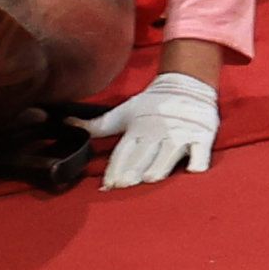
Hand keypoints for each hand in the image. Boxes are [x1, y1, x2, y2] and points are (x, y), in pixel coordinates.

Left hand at [91, 68, 222, 185]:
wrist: (187, 84)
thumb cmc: (152, 105)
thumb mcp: (123, 113)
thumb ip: (97, 126)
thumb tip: (66, 123)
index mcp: (137, 129)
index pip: (123, 151)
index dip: (115, 168)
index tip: (107, 185)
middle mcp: (157, 133)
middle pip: (144, 154)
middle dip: (134, 169)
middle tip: (124, 183)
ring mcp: (181, 135)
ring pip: (169, 153)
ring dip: (160, 165)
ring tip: (151, 178)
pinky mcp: (202, 135)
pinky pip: (201, 151)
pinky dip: (198, 160)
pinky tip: (193, 170)